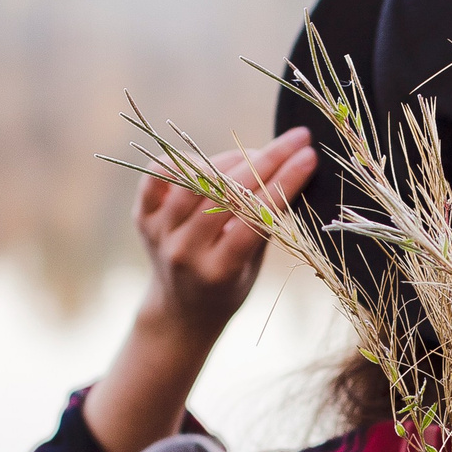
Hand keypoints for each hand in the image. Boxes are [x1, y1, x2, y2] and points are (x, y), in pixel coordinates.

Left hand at [135, 126, 316, 347]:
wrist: (180, 312)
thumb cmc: (229, 287)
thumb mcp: (254, 267)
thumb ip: (265, 224)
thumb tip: (288, 167)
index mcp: (219, 271)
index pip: (255, 216)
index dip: (284, 183)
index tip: (309, 156)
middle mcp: (185, 251)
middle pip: (228, 193)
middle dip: (268, 160)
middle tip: (295, 140)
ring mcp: (160, 233)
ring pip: (196, 178)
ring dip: (232, 158)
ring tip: (255, 154)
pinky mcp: (143, 217)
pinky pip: (159, 173)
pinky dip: (185, 160)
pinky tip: (210, 161)